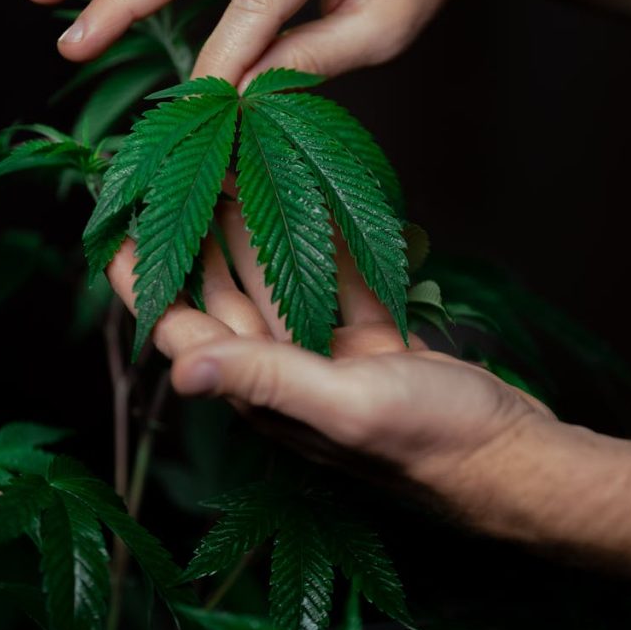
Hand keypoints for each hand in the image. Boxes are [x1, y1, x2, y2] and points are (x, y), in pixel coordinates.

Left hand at [107, 199, 552, 516]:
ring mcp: (329, 355)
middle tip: (177, 173)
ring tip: (229, 170)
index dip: (143, 277)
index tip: (114, 220)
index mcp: (263, 392)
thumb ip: (270, 382)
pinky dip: (319, 243)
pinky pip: (333, 282)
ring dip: (253, 229)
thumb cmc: (435, 443)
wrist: (516, 459)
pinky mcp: (371, 343)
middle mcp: (284, 373)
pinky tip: (308, 202)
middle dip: (196, 237)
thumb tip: (181, 371)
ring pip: (277, 279)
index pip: (181, 327)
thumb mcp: (348, 407)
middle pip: (223, 294)